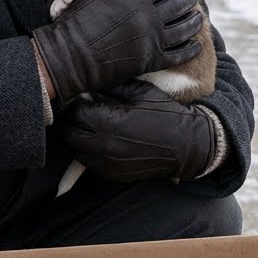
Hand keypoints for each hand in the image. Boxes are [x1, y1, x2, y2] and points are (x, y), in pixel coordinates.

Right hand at [31, 0, 201, 102]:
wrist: (71, 56)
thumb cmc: (77, 23)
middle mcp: (150, 16)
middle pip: (180, 2)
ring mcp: (154, 39)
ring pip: (185, 27)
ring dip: (194, 20)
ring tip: (197, 16)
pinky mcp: (153, 61)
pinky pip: (181, 53)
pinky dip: (191, 47)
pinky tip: (196, 43)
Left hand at [63, 79, 215, 181]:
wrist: (188, 146)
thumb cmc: (166, 114)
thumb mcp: (142, 91)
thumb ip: (113, 86)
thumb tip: (91, 83)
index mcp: (110, 122)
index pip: (75, 113)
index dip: (75, 103)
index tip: (82, 98)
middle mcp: (104, 146)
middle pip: (69, 134)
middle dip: (72, 121)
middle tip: (82, 111)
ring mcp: (107, 164)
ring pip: (76, 150)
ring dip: (79, 137)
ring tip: (92, 126)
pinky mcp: (113, 175)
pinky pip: (89, 163)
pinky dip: (90, 152)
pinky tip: (103, 141)